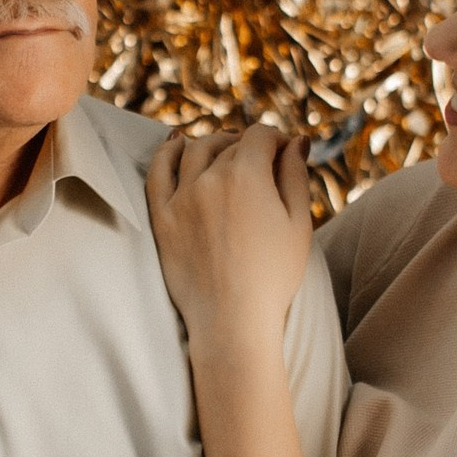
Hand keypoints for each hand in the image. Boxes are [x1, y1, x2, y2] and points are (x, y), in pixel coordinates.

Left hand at [145, 123, 314, 359]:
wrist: (233, 321)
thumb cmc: (273, 276)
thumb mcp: (298, 223)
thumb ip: (295, 175)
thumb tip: (296, 141)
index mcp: (247, 175)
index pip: (259, 136)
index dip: (275, 139)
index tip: (282, 151)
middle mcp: (210, 178)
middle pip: (229, 145)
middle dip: (249, 146)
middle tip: (261, 159)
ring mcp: (181, 198)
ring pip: (194, 152)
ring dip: (213, 143)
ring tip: (225, 148)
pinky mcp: (162, 219)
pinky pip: (157, 173)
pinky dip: (167, 153)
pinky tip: (176, 144)